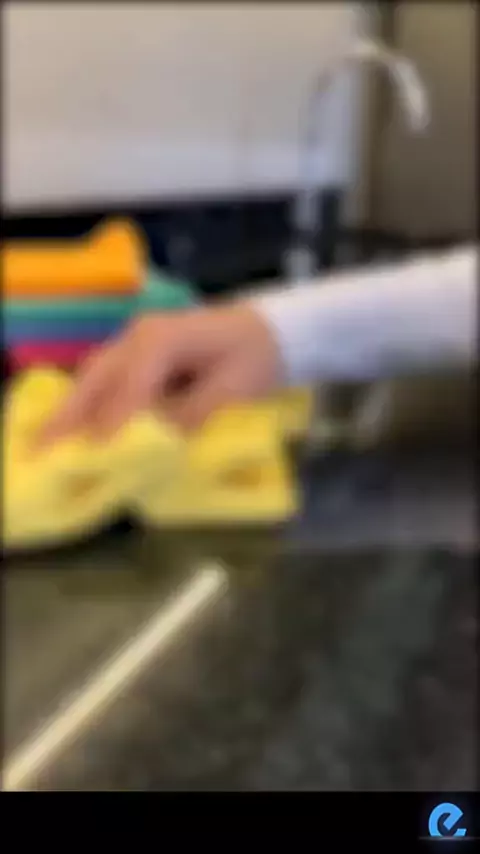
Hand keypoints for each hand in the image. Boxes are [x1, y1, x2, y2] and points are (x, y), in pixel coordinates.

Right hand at [41, 304, 282, 440]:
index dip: (114, 422)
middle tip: (45, 452)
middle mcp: (139, 336)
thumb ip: (190, 417)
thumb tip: (155, 445)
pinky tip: (80, 433)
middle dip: (70, 415)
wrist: (270, 330)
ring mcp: (135, 342)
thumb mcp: (231, 391)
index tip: (101, 456)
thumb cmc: (256, 358)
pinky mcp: (138, 355)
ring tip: (53, 448)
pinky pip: (107, 380)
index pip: (130, 384)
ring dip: (75, 412)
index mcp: (163, 338)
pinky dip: (91, 406)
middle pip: (96, 377)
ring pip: (95, 377)